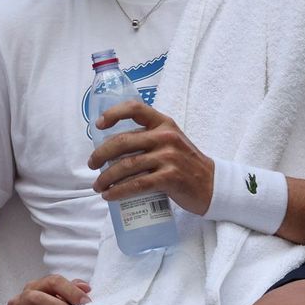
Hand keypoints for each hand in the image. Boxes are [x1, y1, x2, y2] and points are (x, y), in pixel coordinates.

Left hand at [87, 100, 213, 214]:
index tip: (99, 124)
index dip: (113, 113)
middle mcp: (166, 137)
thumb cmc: (185, 163)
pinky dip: (118, 191)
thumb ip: (148, 138)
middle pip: (122, 141)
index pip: (135, 108)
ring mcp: (168, 157)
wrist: (213, 185)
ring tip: (98, 186)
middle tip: (92, 165)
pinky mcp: (170, 178)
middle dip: (101, 155)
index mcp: (164, 123)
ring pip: (126, 165)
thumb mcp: (171, 141)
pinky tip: (109, 195)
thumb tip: (111, 148)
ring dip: (106, 177)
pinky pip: (136, 184)